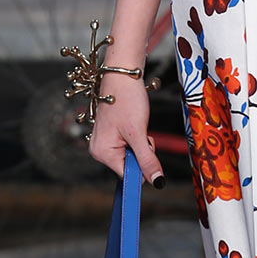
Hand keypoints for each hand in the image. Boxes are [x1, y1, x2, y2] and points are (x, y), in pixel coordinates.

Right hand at [88, 72, 164, 186]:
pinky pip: (128, 147)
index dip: (142, 167)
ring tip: (137, 126)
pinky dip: (136, 139)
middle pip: (129, 167)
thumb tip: (157, 181)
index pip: (127, 176)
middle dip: (141, 153)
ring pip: (131, 156)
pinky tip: (134, 125)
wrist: (122, 76)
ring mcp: (104, 143)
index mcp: (102, 153)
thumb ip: (147, 159)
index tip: (148, 153)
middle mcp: (99, 151)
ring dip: (140, 145)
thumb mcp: (139, 133)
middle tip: (141, 133)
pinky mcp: (110, 137)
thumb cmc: (126, 99)